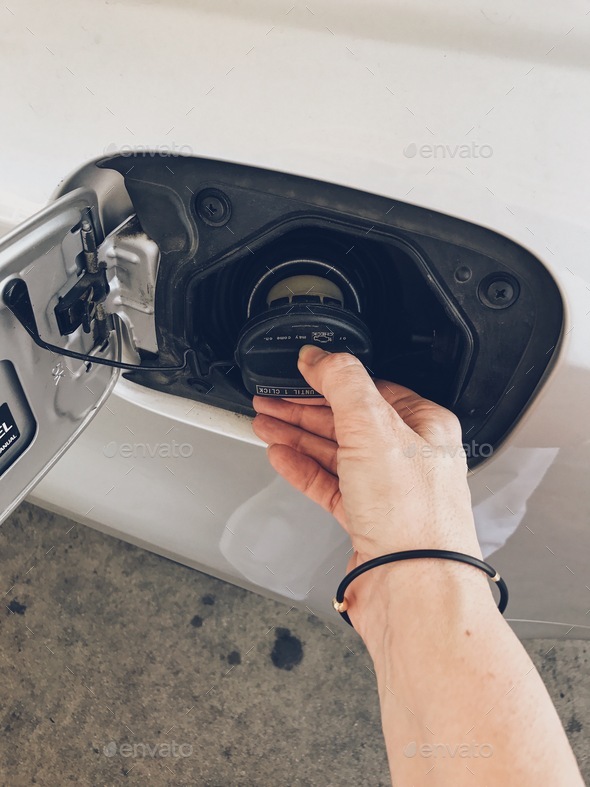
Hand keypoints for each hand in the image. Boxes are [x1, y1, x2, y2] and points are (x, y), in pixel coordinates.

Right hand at [252, 347, 483, 624]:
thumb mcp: (374, 427)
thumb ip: (343, 383)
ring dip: (297, 435)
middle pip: (348, 420)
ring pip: (335, 452)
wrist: (413, 588)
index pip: (371, 389)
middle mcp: (408, 458)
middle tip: (270, 400)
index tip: (299, 373)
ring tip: (265, 423)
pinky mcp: (367, 520)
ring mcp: (387, 491)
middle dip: (304, 408)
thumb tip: (320, 356)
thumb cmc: (414, 517)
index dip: (330, 380)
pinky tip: (282, 457)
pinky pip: (329, 485)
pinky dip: (303, 469)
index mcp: (424, 426)